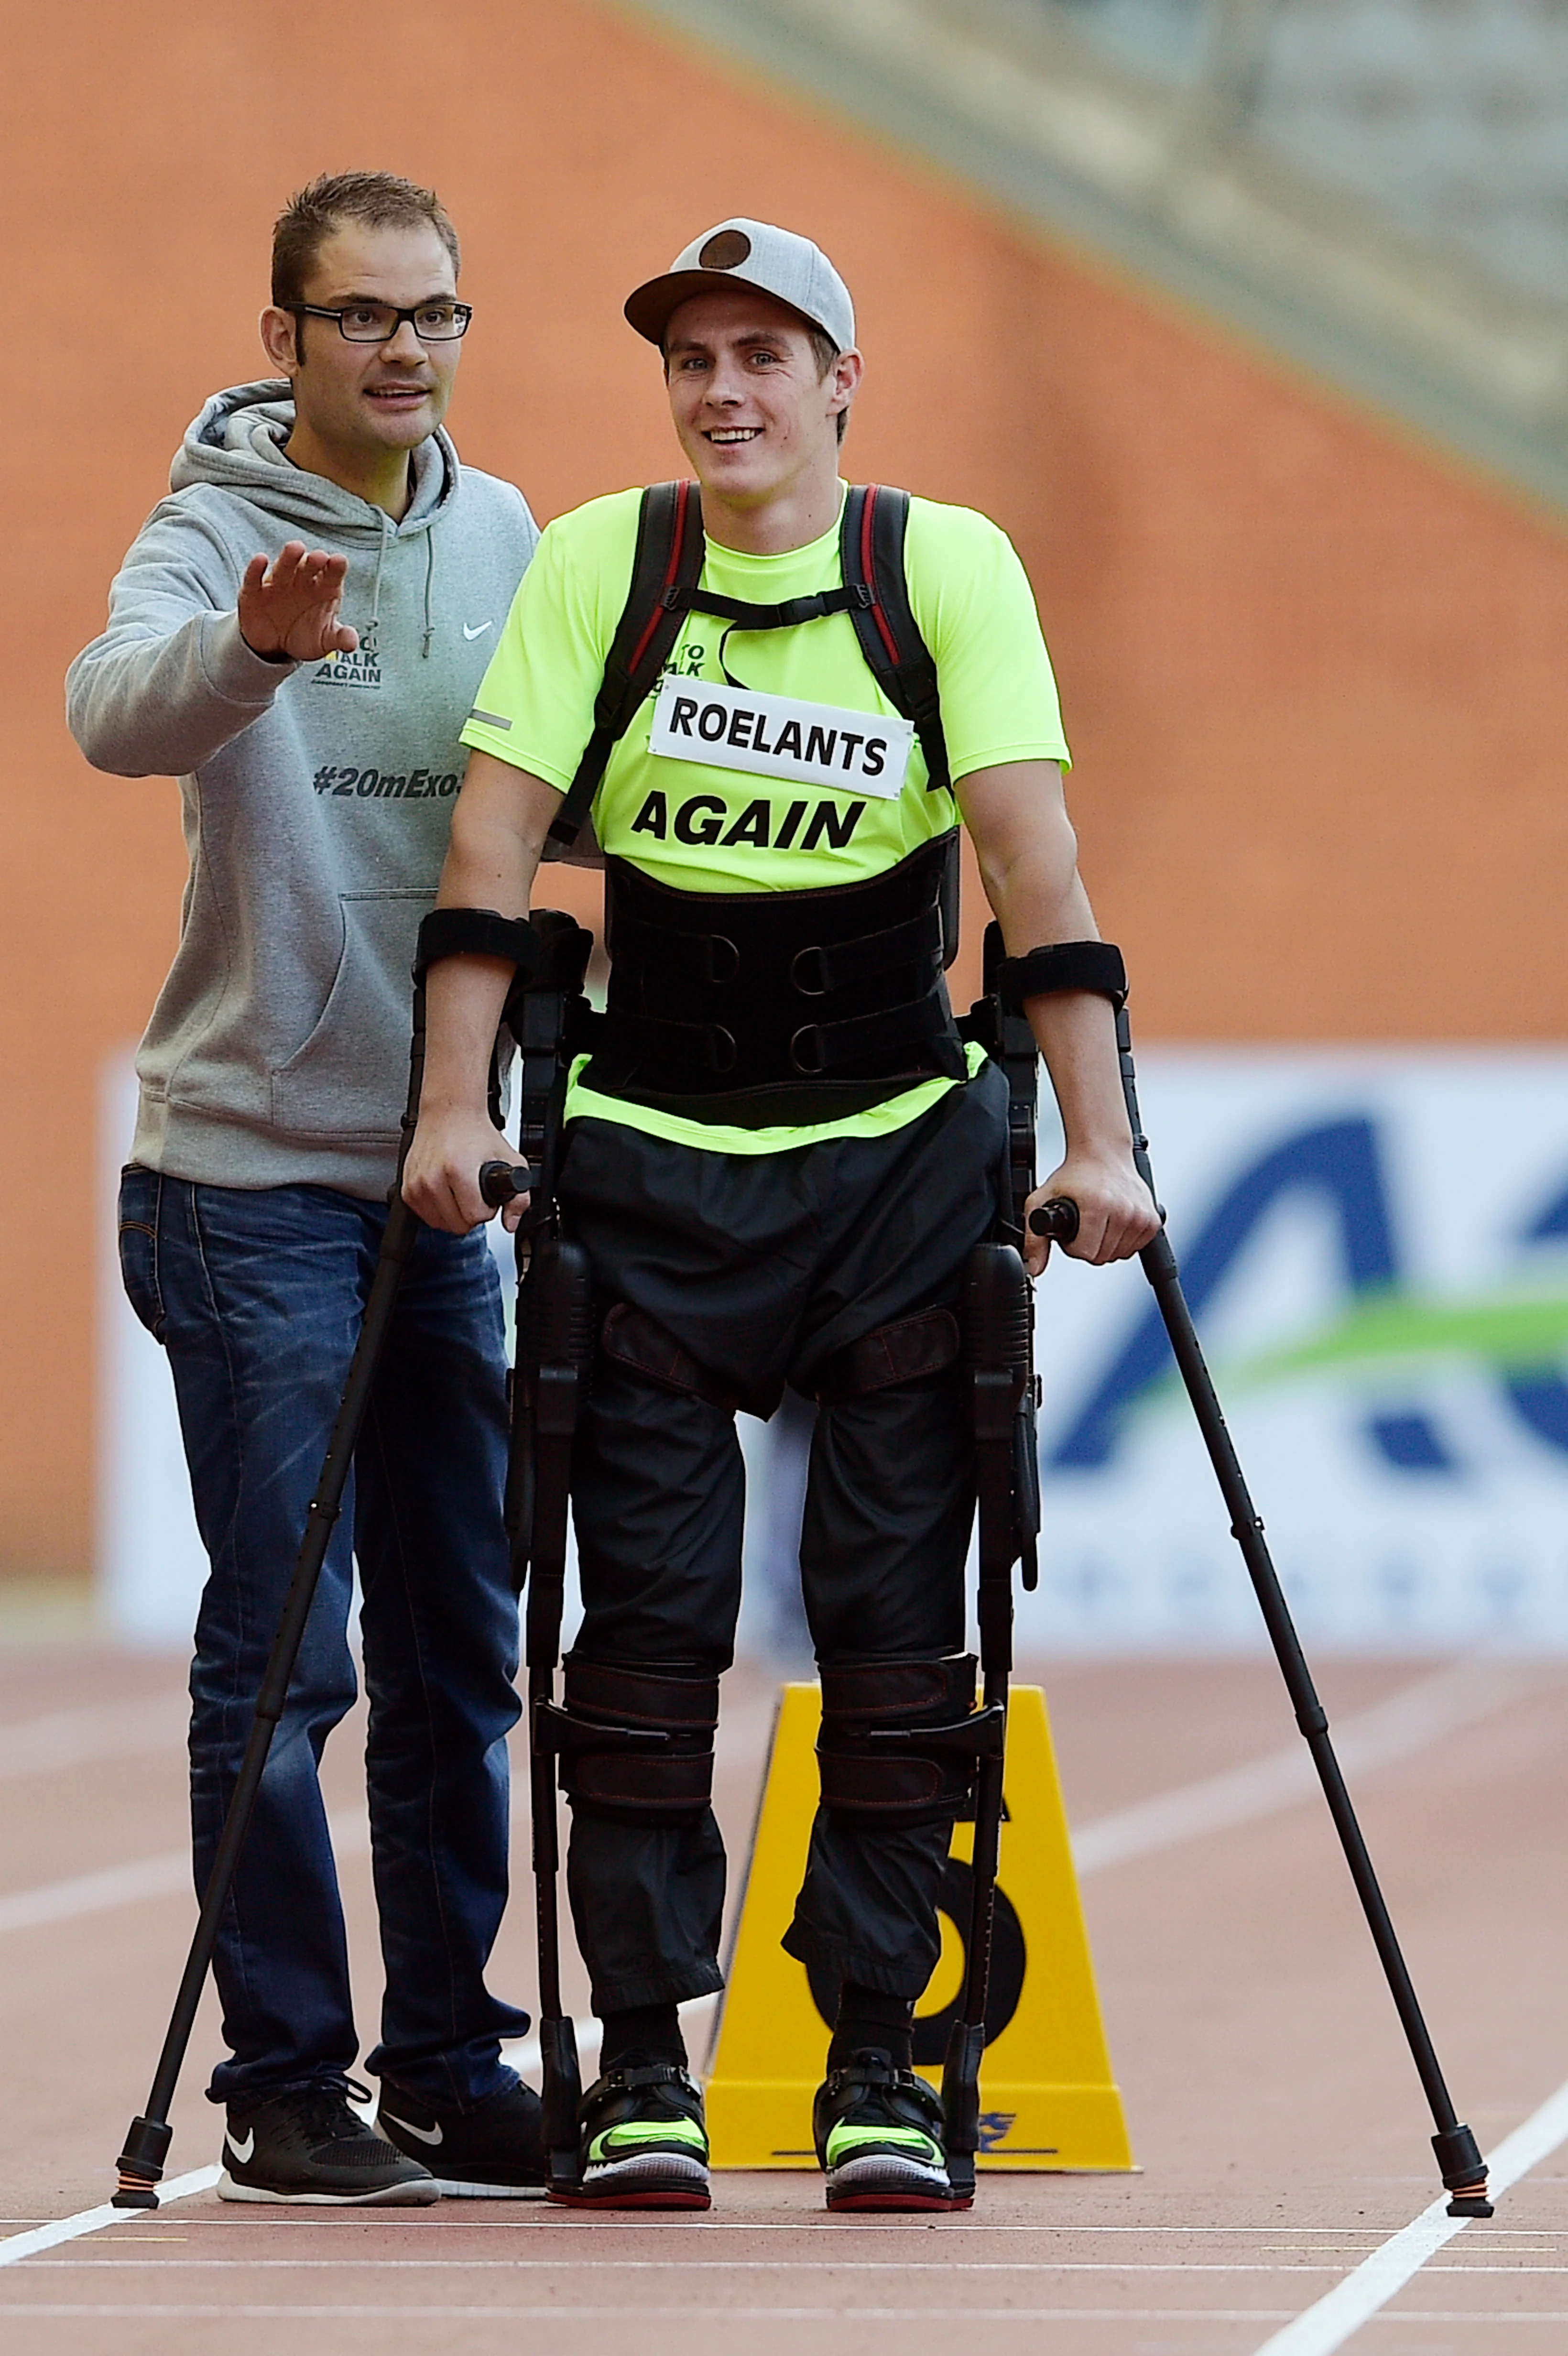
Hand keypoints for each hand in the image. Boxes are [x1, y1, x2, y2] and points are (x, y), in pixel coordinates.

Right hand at [238, 541, 357, 662]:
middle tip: (319, 557)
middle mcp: (302, 581)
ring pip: (284, 567)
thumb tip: (351, 643)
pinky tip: (261, 559)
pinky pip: (255, 578)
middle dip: (314, 561)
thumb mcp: (324, 641)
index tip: (339, 561)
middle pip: (309, 566)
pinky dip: (256, 568)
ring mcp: (279, 584)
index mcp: (324, 588)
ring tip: (296, 548)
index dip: (336, 566)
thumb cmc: (305, 636)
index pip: (332, 574)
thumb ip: (339, 638)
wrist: (275, 648)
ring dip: (289, 557)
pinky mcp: (254, 592)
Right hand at [402, 1107, 531, 1233]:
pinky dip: (438, 1210)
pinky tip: (446, 1192)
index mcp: (458, 1170)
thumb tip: (511, 1223)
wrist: (449, 1114)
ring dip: (453, 1214)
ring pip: (440, 1224)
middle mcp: (432, 1178)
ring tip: (460, 1191)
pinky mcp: (406, 1190)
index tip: (486, 1195)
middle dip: (471, 1214)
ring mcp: (416, 1185)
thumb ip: (518, 1197)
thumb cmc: (476, 1134)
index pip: (475, 1217)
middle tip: (474, 1194)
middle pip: (458, 1225)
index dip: (487, 1209)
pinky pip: (426, 1216)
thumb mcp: (510, 1160)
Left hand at [1024, 1151, 1159, 1275]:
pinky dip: (1123, 1241)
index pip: (1085, 1253)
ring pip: (1119, 1254)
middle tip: (1084, 1225)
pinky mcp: (1152, 1218)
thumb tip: (1034, 1268)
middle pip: (1102, 1256)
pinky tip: (1114, 1223)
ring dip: (1106, 1244)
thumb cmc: (1074, 1174)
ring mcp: (1140, 1214)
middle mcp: (1123, 1210)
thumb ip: (1034, 1238)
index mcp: (1097, 1205)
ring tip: (1099, 1222)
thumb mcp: (1041, 1201)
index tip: (1072, 1231)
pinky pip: (1136, 1247)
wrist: (1103, 1153)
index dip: (1073, 1246)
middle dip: (1089, 1246)